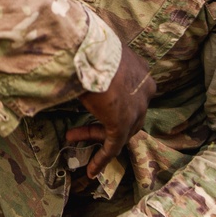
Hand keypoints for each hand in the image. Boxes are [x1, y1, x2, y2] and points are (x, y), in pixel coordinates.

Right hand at [73, 46, 155, 177]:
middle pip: (129, 114)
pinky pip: (114, 146)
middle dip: (101, 123)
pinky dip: (102, 158)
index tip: (93, 105)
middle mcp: (145, 89)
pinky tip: (90, 171)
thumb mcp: (95, 54)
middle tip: (76, 126)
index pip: (131, 94)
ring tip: (71, 138)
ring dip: (96, 137)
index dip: (110, 103)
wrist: (87, 49)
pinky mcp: (123, 123)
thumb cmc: (86, 45)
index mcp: (141, 71)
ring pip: (121, 131)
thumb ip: (92, 66)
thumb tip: (72, 62)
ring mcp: (136, 108)